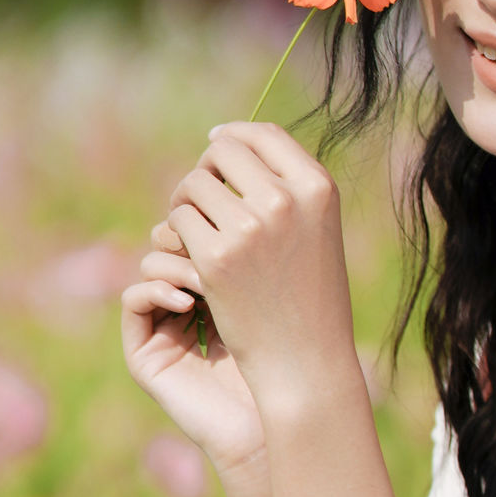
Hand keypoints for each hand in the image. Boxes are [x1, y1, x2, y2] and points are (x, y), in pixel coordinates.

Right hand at [123, 213, 268, 474]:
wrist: (278, 416)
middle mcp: (187, 302)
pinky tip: (188, 299)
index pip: (203, 227)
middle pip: (172, 238)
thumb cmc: (290, 353)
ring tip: (207, 278)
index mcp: (218, 284)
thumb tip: (253, 178)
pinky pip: (133, 298)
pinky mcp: (144, 353)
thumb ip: (263, 242)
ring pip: (152, 263)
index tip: (237, 216)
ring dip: (179, 261)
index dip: (212, 214)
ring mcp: (163, 327)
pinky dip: (155, 289)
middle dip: (194, 233)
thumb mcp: (276, 285)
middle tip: (218, 239)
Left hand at [157, 124, 360, 420]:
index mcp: (318, 188)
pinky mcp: (215, 259)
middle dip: (206, 169)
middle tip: (202, 197)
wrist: (306, 361)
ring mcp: (249, 228)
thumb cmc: (311, 298)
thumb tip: (229, 141)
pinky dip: (176, 235)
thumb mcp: (315, 231)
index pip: (264, 135)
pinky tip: (189, 256)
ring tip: (195, 231)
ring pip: (193, 184)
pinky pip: (178, 221)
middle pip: (223, 150)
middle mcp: (286, 200)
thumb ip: (285, 188)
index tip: (215, 143)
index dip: (234, 135)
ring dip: (186, 203)